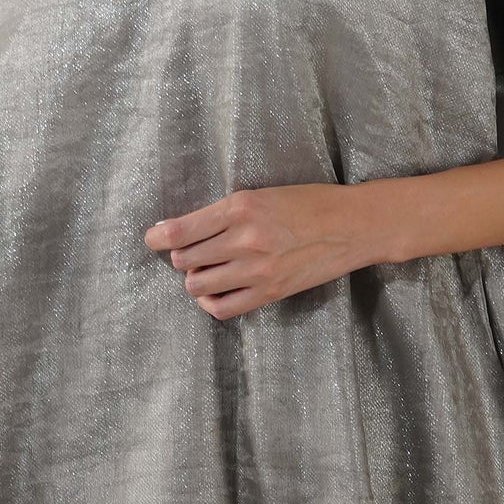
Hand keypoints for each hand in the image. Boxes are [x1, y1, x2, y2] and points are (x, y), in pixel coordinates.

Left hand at [143, 183, 364, 318]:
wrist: (351, 225)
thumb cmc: (307, 203)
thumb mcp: (262, 195)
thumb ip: (224, 213)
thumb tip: (181, 233)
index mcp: (240, 207)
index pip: (181, 231)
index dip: (158, 238)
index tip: (152, 239)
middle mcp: (245, 239)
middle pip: (185, 260)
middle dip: (181, 257)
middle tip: (193, 251)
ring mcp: (257, 270)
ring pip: (197, 285)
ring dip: (195, 279)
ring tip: (207, 270)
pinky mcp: (270, 292)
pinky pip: (223, 309)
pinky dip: (210, 302)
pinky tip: (215, 292)